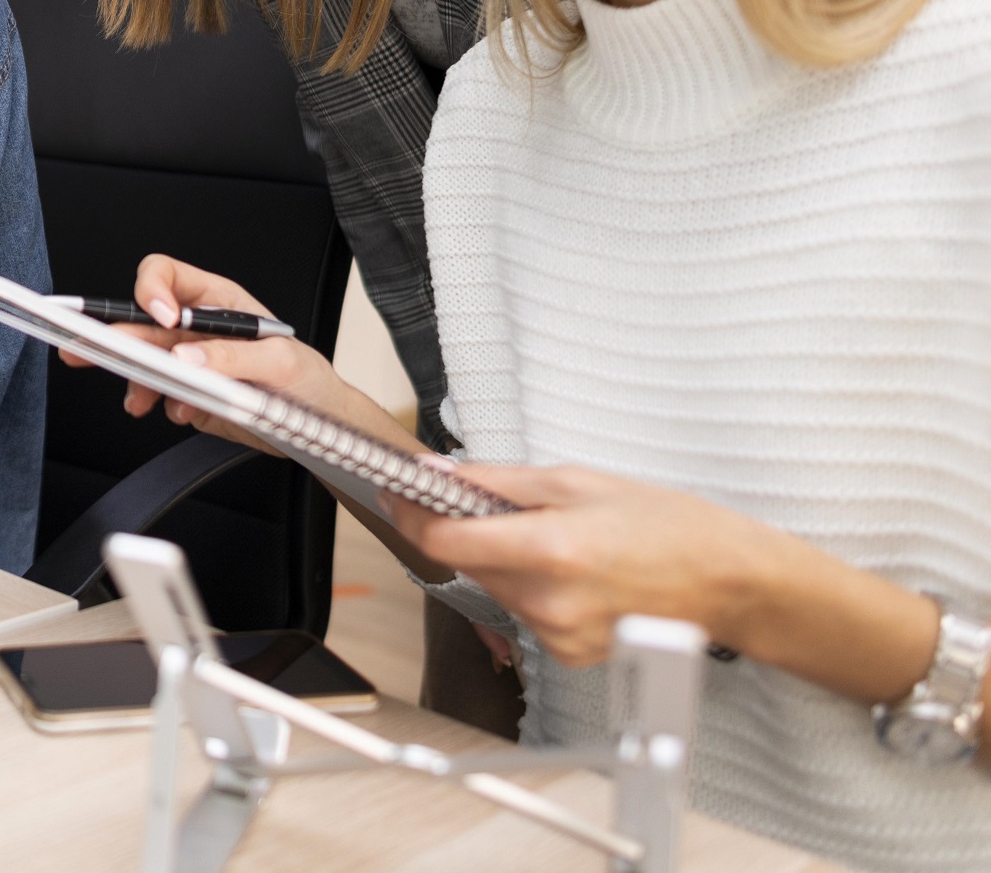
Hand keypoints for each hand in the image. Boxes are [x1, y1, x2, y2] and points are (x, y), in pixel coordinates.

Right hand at [60, 254, 362, 442]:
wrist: (315, 426)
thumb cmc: (306, 378)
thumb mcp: (278, 361)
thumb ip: (232, 356)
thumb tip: (187, 355)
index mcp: (216, 301)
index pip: (166, 276)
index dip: (152, 291)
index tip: (158, 317)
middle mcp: (194, 326)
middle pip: (139, 319)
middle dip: (112, 334)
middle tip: (84, 349)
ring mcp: (186, 360)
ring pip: (140, 359)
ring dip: (134, 379)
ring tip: (139, 401)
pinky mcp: (185, 393)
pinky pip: (155, 393)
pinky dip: (157, 404)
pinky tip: (179, 412)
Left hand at [390, 464, 790, 668]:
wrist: (728, 583)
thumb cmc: (668, 525)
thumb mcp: (579, 481)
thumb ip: (499, 482)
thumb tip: (442, 475)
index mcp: (551, 550)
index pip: (447, 540)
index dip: (412, 514)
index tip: (398, 494)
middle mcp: (549, 602)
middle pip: (466, 563)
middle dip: (465, 529)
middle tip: (486, 500)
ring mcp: (558, 635)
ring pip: (493, 586)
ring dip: (500, 557)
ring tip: (552, 536)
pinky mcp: (568, 654)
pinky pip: (523, 610)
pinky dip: (530, 585)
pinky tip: (570, 570)